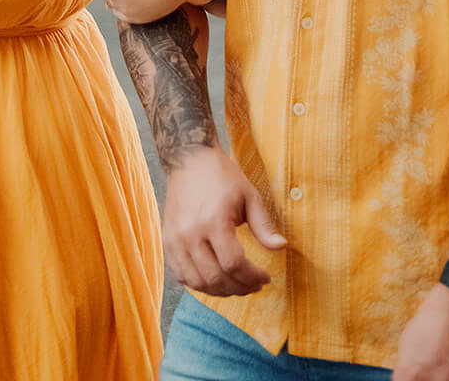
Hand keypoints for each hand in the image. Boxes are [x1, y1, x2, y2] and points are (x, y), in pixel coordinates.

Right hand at [161, 146, 285, 296]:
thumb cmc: (221, 175)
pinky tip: (214, 279)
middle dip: (240, 287)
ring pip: (198, 282)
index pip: (234, 264)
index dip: (252, 277)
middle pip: (216, 278)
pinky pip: (182, 275)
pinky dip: (199, 284)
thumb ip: (263, 225)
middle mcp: (190, 233)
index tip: (265, 278)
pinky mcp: (167, 240)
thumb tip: (281, 247)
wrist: (188, 157)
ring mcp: (175, 239)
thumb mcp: (249, 195)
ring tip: (237, 284)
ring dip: (221, 290)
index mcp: (213, 220)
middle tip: (254, 285)